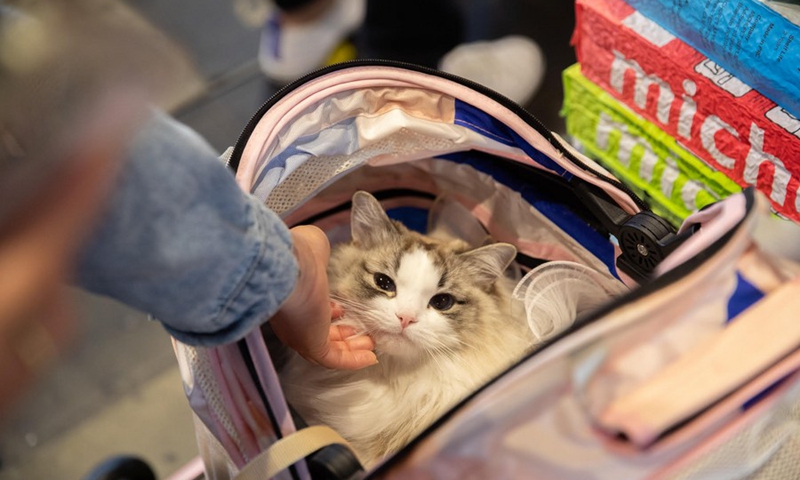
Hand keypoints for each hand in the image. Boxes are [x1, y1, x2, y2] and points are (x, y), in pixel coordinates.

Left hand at [269, 225, 376, 369]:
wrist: (291, 268)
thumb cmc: (299, 255)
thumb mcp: (313, 248)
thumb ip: (319, 253)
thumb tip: (321, 252)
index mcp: (292, 297)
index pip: (309, 311)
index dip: (327, 313)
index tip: (342, 309)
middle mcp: (293, 320)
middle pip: (320, 333)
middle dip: (342, 333)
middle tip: (361, 331)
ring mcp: (302, 335)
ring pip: (329, 349)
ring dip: (352, 348)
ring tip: (371, 344)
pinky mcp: (312, 346)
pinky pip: (335, 359)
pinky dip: (353, 361)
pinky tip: (370, 357)